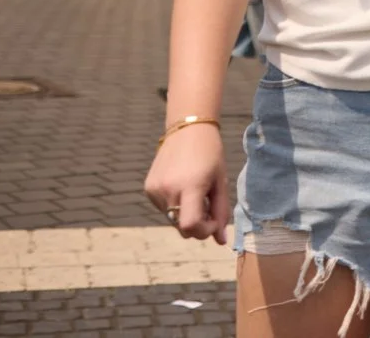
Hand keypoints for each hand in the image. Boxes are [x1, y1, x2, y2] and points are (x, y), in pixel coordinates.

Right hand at [143, 124, 229, 243]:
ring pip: (172, 220)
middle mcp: (168, 190)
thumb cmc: (210, 155)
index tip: (214, 222)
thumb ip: (221, 212)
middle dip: (198, 226)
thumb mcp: (220, 182)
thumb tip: (221, 241)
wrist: (187, 129)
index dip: (204, 231)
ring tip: (196, 192)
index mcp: (190, 186)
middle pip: (182, 228)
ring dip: (185, 214)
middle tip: (208, 207)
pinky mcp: (148, 188)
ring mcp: (155, 190)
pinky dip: (174, 205)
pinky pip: (163, 208)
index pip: (190, 226)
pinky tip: (182, 186)